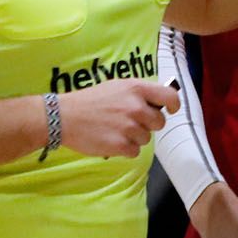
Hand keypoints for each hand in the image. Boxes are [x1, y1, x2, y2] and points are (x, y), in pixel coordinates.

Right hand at [60, 79, 180, 158]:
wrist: (64, 116)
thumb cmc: (90, 100)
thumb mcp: (116, 86)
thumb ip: (138, 93)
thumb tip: (158, 103)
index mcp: (136, 88)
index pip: (169, 96)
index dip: (173, 105)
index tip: (170, 110)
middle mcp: (136, 107)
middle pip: (159, 122)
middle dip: (147, 125)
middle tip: (129, 122)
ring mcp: (129, 127)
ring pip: (146, 138)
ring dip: (134, 137)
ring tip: (115, 130)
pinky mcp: (121, 145)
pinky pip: (135, 151)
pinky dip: (125, 149)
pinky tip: (111, 140)